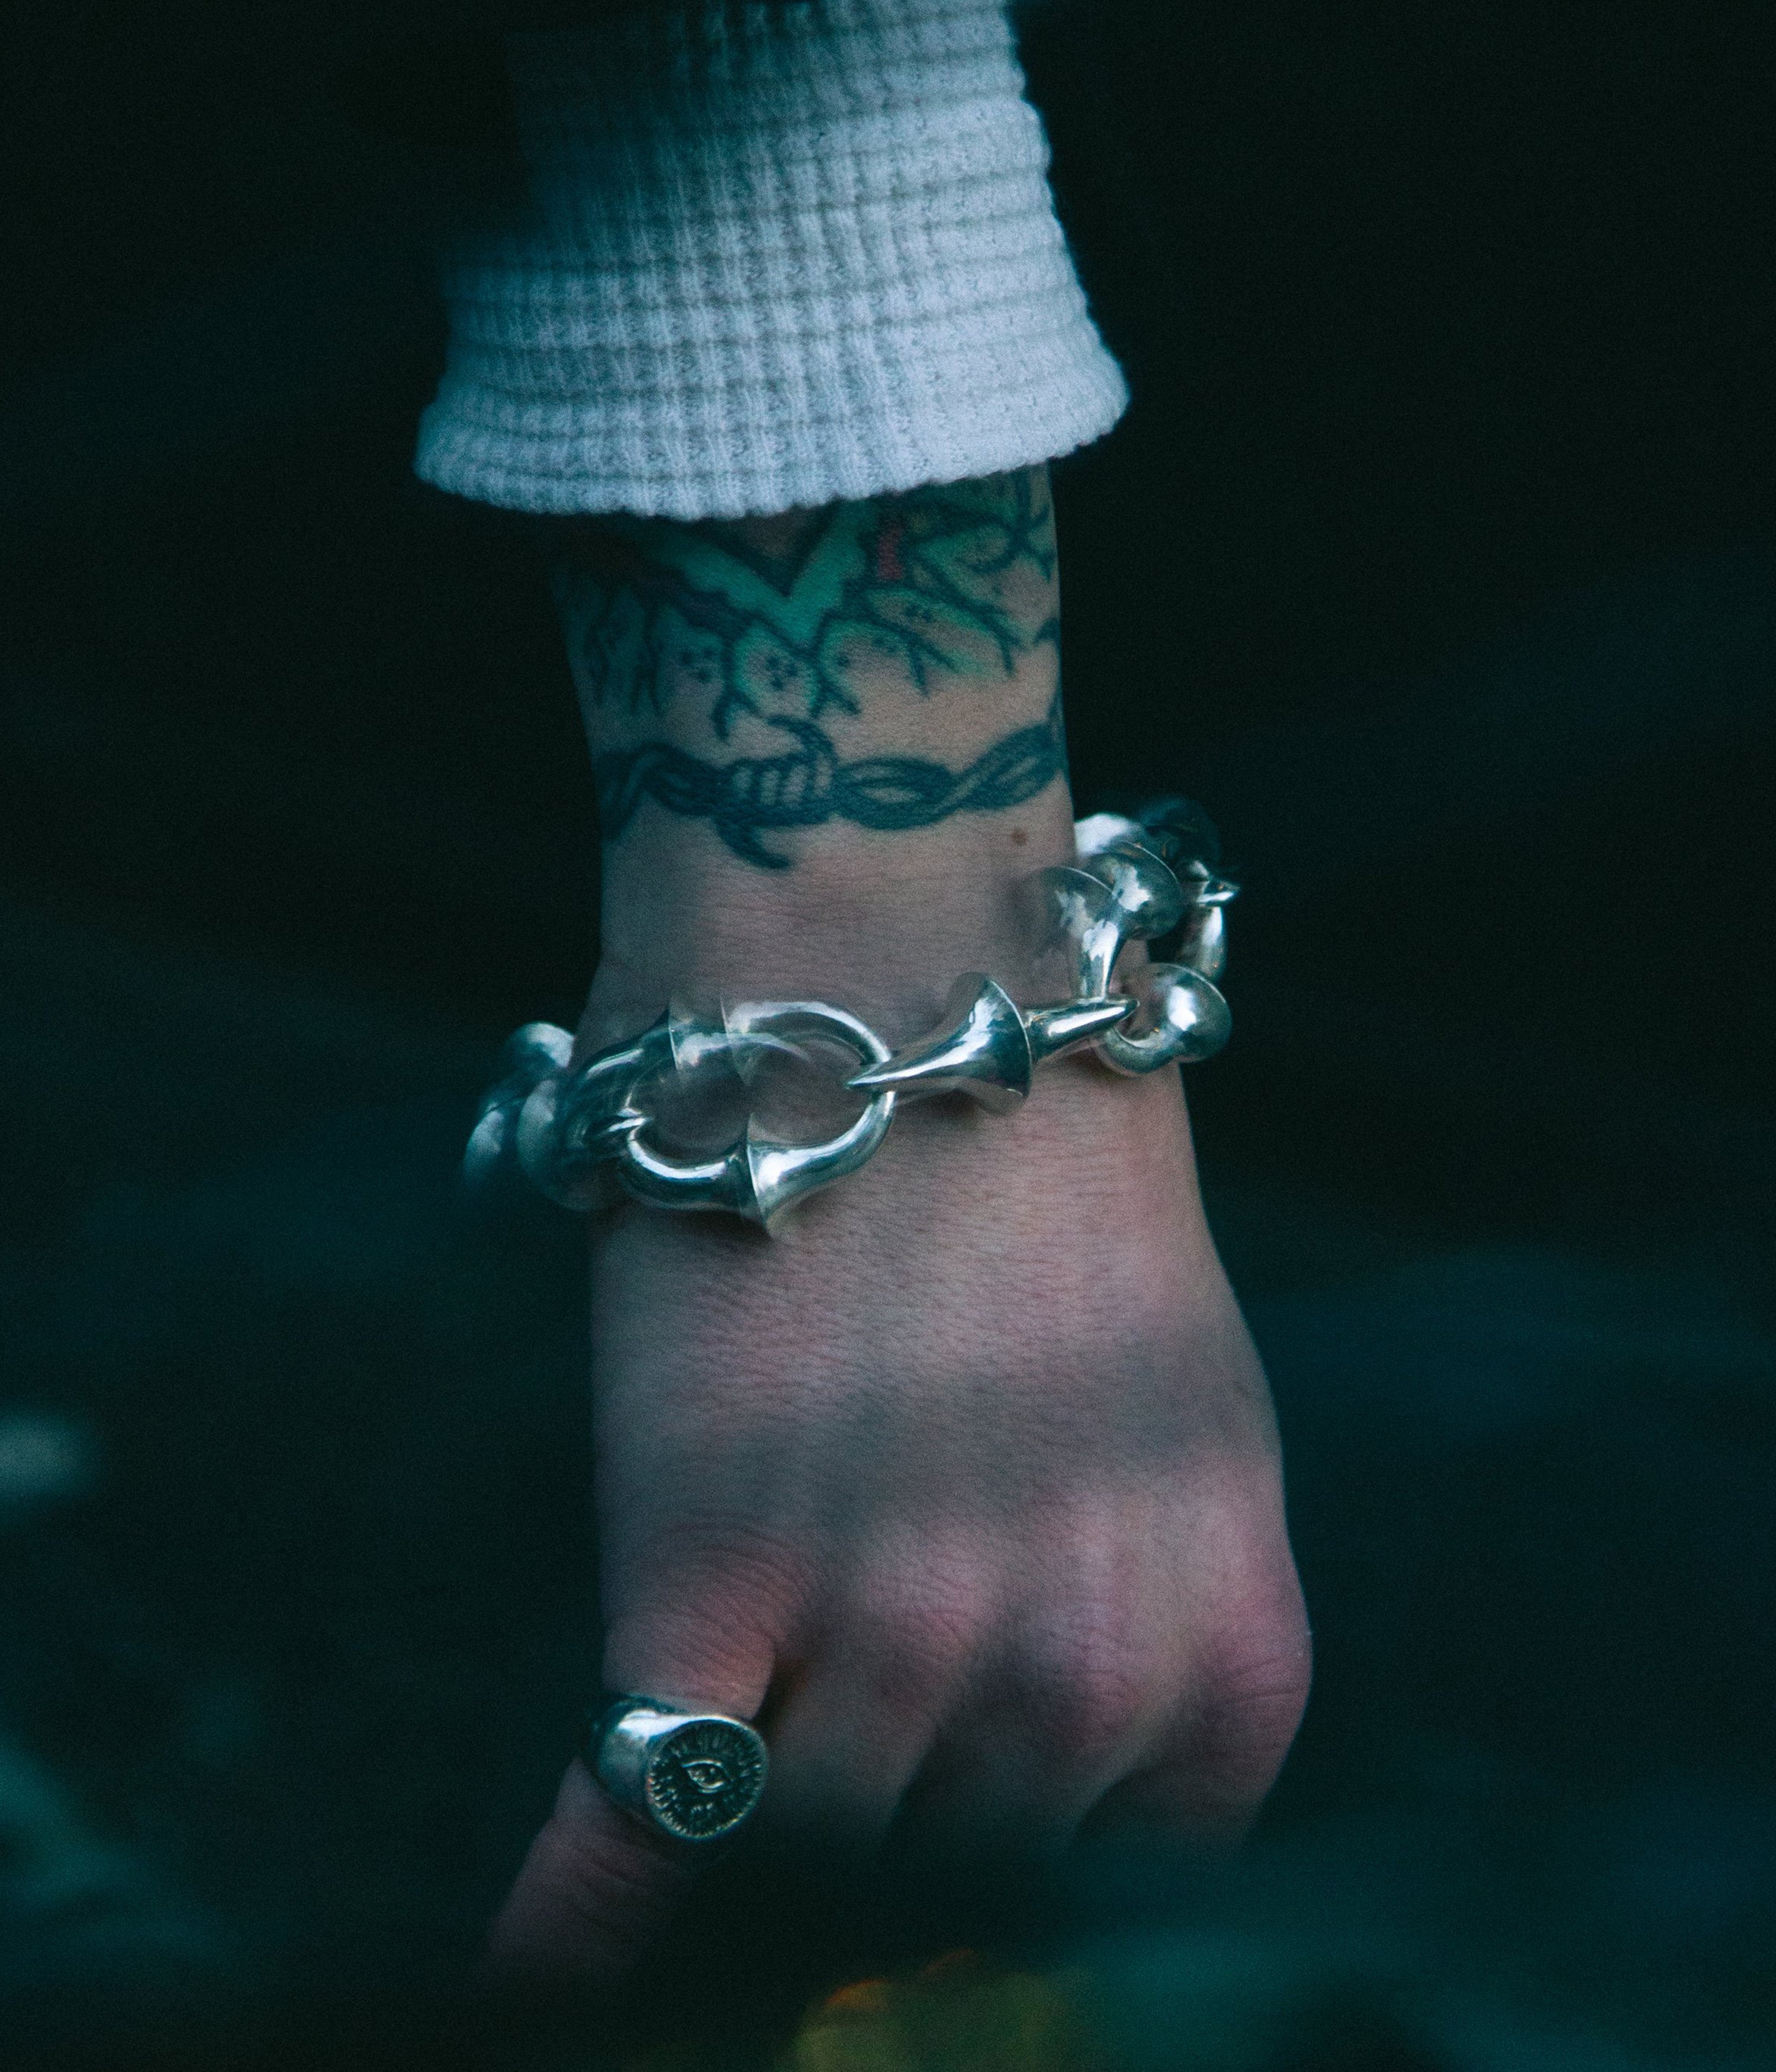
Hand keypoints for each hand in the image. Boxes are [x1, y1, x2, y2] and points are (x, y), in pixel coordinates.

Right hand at [486, 1047, 1309, 1979]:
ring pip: (803, 1849)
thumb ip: (1140, 1626)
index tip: (959, 1846)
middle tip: (834, 1704)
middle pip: (956, 1874)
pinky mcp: (709, 1576)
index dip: (1035, 1864)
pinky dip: (576, 1918)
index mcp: (1226, 1647)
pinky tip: (536, 1967)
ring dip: (762, 1805)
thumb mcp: (1173, 1439)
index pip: (1133, 1888)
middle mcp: (1080, 1670)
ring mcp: (897, 1633)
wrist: (904, 998)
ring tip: (733, 1719)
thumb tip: (1041, 1780)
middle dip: (898, 1810)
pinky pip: (640, 1817)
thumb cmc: (1051, 1202)